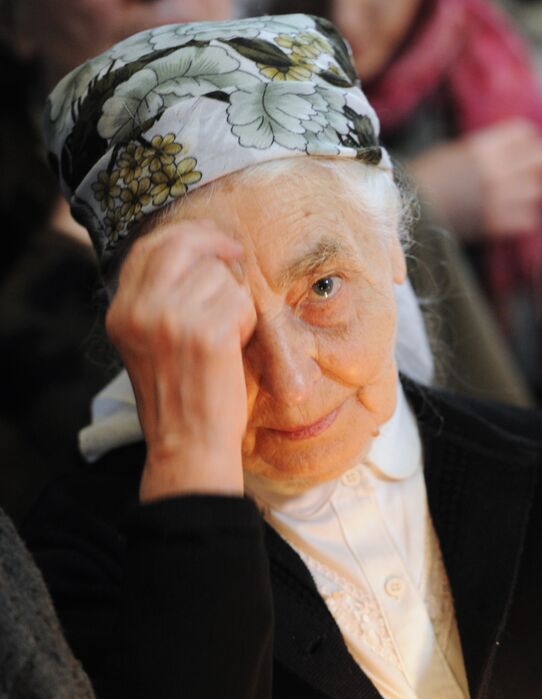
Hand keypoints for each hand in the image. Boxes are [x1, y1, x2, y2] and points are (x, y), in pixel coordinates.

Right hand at [106, 218, 255, 500]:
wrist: (188, 447)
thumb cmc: (179, 401)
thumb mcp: (147, 346)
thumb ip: (156, 302)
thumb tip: (193, 254)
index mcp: (121, 313)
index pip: (148, 248)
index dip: (185, 236)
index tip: (212, 242)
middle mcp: (140, 311)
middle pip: (183, 246)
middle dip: (215, 245)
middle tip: (236, 256)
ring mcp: (172, 320)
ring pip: (219, 276)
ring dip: (233, 302)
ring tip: (225, 339)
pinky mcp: (207, 334)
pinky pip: (240, 302)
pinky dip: (247, 323)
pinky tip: (235, 351)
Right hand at [409, 119, 541, 240]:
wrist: (407, 212)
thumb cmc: (425, 181)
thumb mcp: (455, 153)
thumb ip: (487, 152)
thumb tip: (514, 155)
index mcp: (485, 146)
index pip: (527, 134)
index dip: (533, 142)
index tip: (533, 152)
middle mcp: (497, 169)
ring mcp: (498, 197)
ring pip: (538, 190)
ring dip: (534, 194)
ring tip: (522, 198)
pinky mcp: (496, 223)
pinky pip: (529, 218)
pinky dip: (527, 217)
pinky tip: (516, 217)